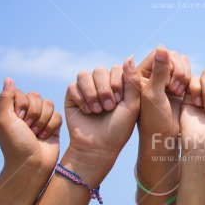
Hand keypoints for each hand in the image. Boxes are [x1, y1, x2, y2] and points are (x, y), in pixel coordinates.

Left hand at [0, 78, 61, 170]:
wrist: (33, 164)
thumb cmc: (16, 144)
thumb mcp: (4, 120)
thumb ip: (5, 98)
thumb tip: (8, 79)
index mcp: (11, 110)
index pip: (21, 93)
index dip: (23, 104)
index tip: (19, 119)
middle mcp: (26, 112)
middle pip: (36, 96)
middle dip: (34, 113)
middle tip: (28, 128)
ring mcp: (40, 118)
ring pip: (49, 104)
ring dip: (43, 121)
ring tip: (37, 134)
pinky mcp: (53, 125)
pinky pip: (58, 114)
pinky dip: (52, 126)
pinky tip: (45, 137)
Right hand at [64, 57, 140, 177]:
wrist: (100, 147)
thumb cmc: (119, 128)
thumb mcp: (132, 104)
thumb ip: (132, 81)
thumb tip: (129, 56)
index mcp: (118, 83)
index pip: (117, 68)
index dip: (117, 82)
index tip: (119, 101)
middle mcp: (102, 83)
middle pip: (99, 70)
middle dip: (104, 89)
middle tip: (109, 107)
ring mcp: (86, 88)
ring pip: (84, 75)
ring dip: (92, 94)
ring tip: (98, 110)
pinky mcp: (72, 96)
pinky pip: (72, 86)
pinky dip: (81, 99)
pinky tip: (87, 111)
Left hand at [136, 46, 190, 139]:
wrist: (165, 140)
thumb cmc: (154, 120)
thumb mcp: (153, 94)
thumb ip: (159, 71)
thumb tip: (161, 46)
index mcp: (141, 73)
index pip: (159, 54)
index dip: (168, 66)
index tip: (167, 85)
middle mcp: (153, 74)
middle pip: (172, 56)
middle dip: (177, 72)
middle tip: (174, 90)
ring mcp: (167, 79)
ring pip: (182, 63)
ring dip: (184, 76)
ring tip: (178, 93)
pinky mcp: (180, 86)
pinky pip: (189, 73)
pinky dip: (190, 81)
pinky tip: (186, 96)